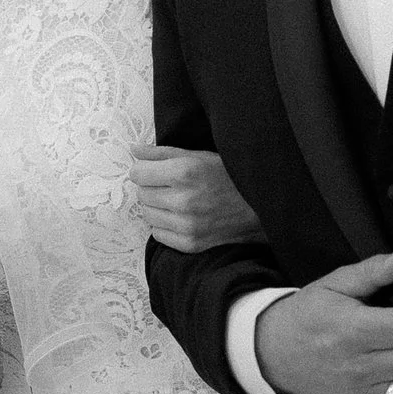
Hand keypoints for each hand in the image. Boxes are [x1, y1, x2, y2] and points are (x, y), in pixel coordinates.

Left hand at [132, 144, 263, 253]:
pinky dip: (165, 225)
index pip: (137, 173)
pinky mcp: (190, 243)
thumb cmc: (229, 177)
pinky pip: (158, 234)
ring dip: (157, 207)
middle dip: (152, 188)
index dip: (145, 170)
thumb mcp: (199, 156)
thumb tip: (133, 150)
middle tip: (171, 186)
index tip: (155, 171)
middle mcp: (184, 199)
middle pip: (141, 194)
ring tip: (177, 202)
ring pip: (147, 214)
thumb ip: (162, 153)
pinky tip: (182, 217)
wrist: (259, 208)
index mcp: (185, 172)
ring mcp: (187, 225)